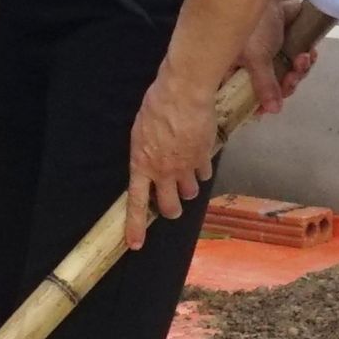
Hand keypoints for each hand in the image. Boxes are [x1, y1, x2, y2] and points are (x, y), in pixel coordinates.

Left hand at [129, 67, 227, 220]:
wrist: (183, 94)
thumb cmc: (157, 106)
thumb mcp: (140, 132)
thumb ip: (145, 153)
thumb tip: (149, 163)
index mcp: (141, 164)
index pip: (135, 203)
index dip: (135, 226)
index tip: (134, 244)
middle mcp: (163, 172)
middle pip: (169, 206)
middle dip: (172, 210)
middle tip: (173, 206)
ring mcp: (184, 167)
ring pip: (190, 193)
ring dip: (189, 189)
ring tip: (187, 176)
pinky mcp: (203, 158)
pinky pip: (204, 174)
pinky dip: (202, 170)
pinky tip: (199, 157)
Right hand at [250, 0, 320, 101]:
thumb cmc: (253, 25)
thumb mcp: (255, 57)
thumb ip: (264, 85)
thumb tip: (272, 111)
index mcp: (234, 69)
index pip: (243, 95)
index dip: (257, 104)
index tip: (269, 110)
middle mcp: (250, 63)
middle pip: (270, 86)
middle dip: (287, 83)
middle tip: (294, 76)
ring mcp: (269, 52)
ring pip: (286, 72)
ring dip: (299, 69)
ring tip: (304, 58)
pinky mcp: (285, 41)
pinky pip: (297, 58)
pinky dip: (305, 58)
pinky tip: (310, 52)